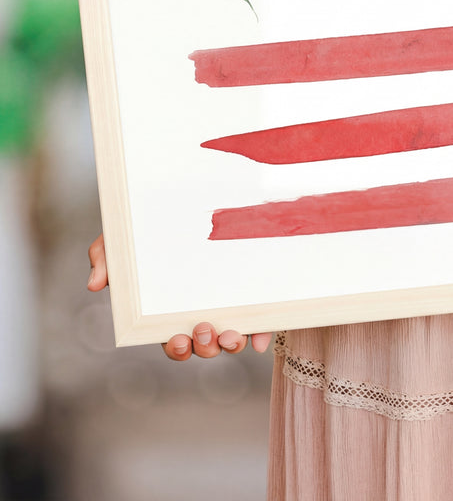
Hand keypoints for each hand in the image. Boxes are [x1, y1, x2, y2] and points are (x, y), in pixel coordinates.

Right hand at [88, 232, 272, 359]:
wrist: (182, 200)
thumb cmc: (149, 230)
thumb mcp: (123, 241)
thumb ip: (105, 259)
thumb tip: (94, 284)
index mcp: (172, 311)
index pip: (175, 341)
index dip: (178, 348)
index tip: (178, 339)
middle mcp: (202, 312)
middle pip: (205, 346)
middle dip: (205, 347)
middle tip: (204, 331)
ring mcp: (229, 305)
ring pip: (232, 338)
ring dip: (231, 343)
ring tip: (228, 333)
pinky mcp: (251, 292)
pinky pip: (260, 318)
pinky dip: (261, 332)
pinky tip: (259, 339)